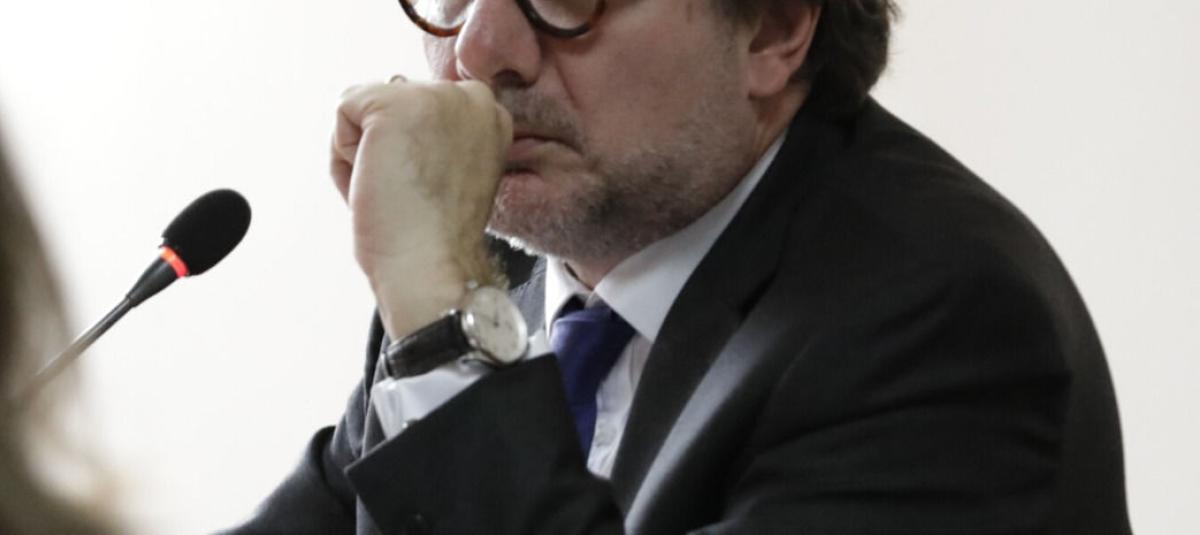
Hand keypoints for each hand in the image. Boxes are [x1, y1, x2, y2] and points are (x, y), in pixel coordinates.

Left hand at [331, 77, 512, 337]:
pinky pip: (343, 112)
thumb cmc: (435, 236)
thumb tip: (396, 87)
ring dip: (364, 154)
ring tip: (396, 192)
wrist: (432, 266)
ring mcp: (435, 96)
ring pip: (365, 110)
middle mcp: (471, 96)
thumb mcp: (452, 170)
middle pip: (391, 103)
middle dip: (385, 150)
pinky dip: (344, 156)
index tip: (431, 191)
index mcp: (490, 114)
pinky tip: (376, 181)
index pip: (420, 109)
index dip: (411, 154)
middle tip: (412, 195)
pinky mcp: (394, 103)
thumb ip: (436, 134)